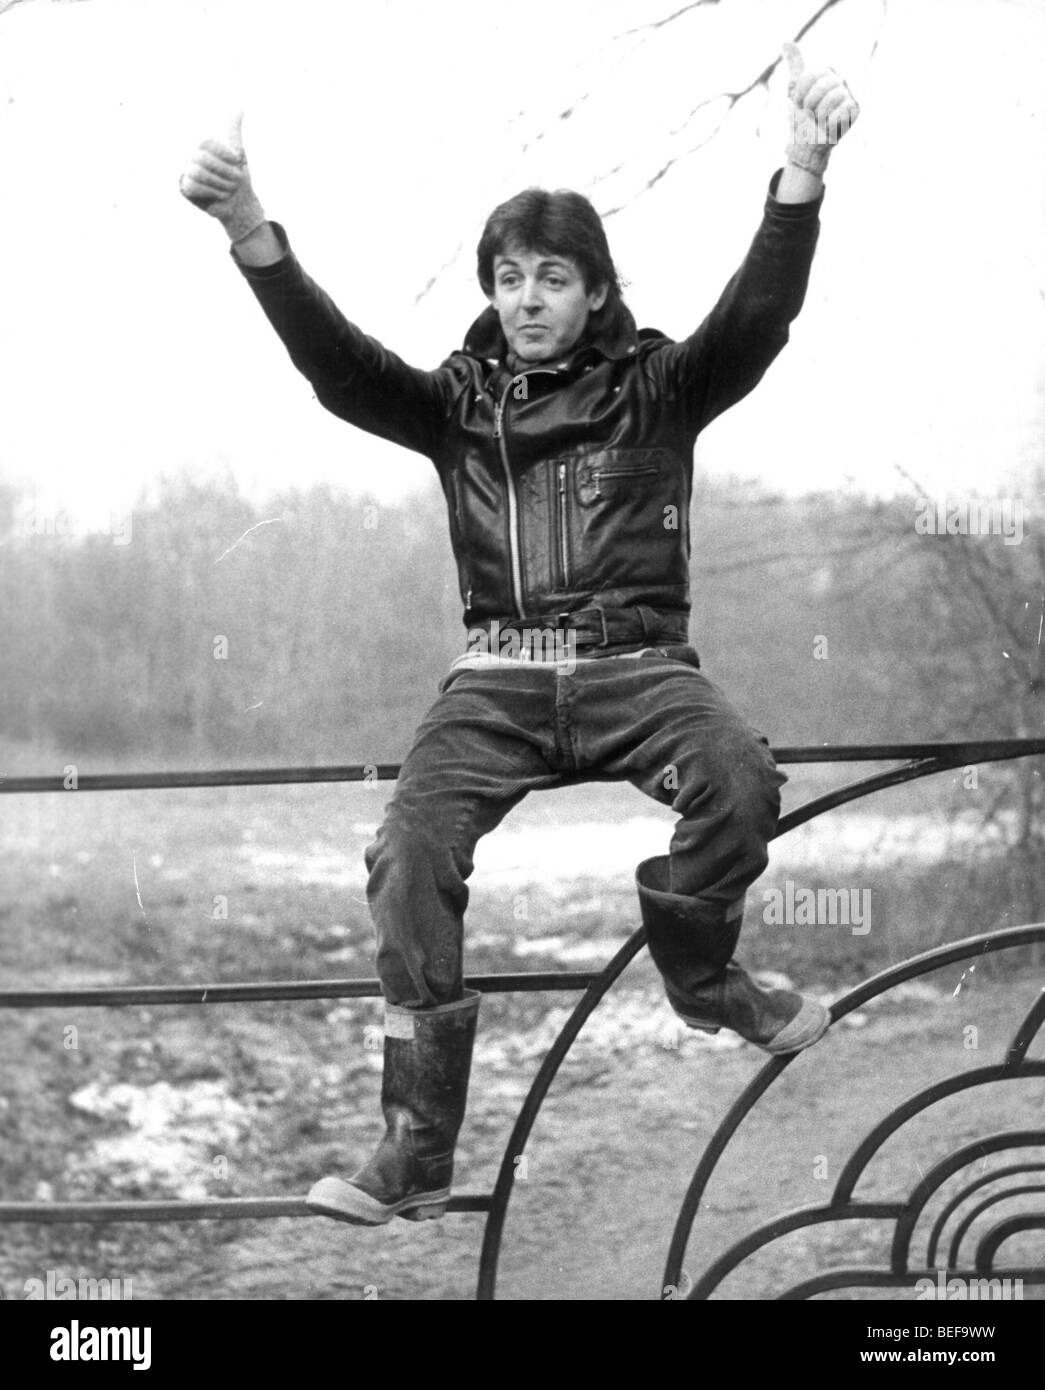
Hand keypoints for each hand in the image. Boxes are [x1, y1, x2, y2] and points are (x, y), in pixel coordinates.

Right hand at [179, 113, 265, 242]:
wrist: (239, 201)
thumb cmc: (237, 174)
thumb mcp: (238, 151)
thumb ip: (234, 130)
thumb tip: (240, 107)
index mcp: (203, 145)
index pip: (205, 142)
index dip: (223, 153)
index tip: (238, 162)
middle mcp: (191, 155)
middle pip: (201, 159)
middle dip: (224, 172)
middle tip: (236, 180)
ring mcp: (186, 171)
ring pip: (197, 173)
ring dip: (219, 183)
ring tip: (229, 189)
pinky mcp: (185, 188)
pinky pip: (194, 187)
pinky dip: (211, 192)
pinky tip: (219, 195)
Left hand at [782, 42, 859, 175]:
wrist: (806, 144)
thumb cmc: (801, 118)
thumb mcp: (794, 90)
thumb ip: (795, 66)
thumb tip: (786, 42)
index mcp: (826, 73)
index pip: (810, 75)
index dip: (801, 93)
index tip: (801, 103)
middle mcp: (840, 80)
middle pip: (823, 84)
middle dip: (810, 104)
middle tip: (811, 113)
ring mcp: (849, 94)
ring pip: (833, 97)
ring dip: (820, 114)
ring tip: (820, 120)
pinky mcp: (855, 109)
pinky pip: (841, 111)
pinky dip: (830, 123)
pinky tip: (829, 126)